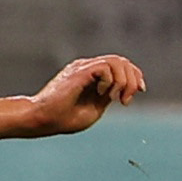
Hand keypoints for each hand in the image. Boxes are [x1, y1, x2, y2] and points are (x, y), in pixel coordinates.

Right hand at [24, 54, 145, 134]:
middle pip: (123, 61)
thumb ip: (108, 96)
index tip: (139, 92)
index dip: (135, 76)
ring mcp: (83, 68)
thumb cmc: (63, 118)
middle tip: (125, 101)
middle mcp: (87, 68)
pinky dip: (110, 82)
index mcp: (91, 76)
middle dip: (132, 80)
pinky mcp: (79, 72)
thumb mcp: (95, 108)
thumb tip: (124, 89)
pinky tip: (101, 94)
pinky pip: (105, 67)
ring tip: (114, 98)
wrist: (42, 119)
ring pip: (117, 61)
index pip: (121, 65)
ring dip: (123, 82)